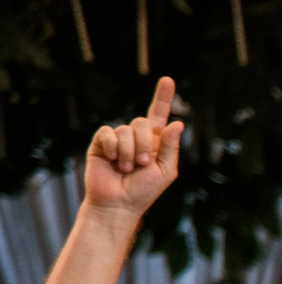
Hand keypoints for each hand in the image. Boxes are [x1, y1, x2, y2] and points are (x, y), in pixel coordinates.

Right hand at [82, 76, 184, 217]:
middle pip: (143, 122)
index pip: (159, 116)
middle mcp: (137, 137)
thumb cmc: (144, 191)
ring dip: (129, 151)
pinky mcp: (101, 142)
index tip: (168, 80)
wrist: (118, 203)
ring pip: (126, 129)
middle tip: (141, 164)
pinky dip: (112, 147)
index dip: (163, 98)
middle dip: (145, 144)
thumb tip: (178, 123)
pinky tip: (111, 160)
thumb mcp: (165, 171)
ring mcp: (118, 139)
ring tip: (126, 168)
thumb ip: (171, 147)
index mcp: (155, 143)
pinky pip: (108, 133)